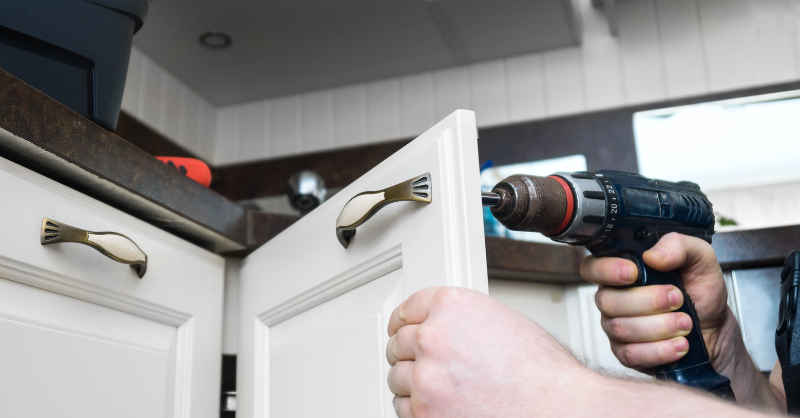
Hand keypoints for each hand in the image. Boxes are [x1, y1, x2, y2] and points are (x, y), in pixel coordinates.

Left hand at [385, 287, 592, 417]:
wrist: (558, 409)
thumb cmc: (542, 373)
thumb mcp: (502, 321)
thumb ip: (464, 320)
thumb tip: (444, 328)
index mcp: (453, 306)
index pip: (408, 308)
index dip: (404, 321)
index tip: (400, 328)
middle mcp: (434, 337)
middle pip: (399, 343)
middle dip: (409, 353)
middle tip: (424, 362)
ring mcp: (426, 377)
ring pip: (397, 377)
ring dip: (412, 383)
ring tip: (439, 389)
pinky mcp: (424, 413)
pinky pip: (402, 407)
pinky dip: (416, 408)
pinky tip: (437, 406)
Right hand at [581, 232, 781, 410]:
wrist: (715, 328)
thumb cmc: (701, 293)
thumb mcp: (700, 259)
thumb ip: (678, 245)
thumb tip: (653, 255)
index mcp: (623, 270)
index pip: (592, 267)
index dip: (606, 270)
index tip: (633, 273)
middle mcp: (614, 297)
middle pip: (608, 301)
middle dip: (648, 301)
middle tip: (677, 298)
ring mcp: (617, 326)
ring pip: (621, 328)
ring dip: (660, 326)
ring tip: (685, 322)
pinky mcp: (626, 353)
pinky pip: (632, 353)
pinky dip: (660, 350)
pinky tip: (679, 343)